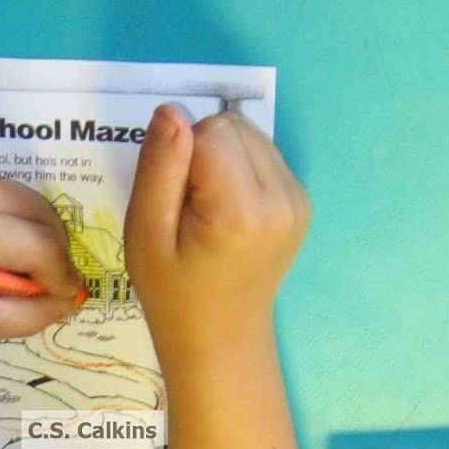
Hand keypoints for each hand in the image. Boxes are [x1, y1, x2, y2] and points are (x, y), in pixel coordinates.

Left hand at [0, 159, 84, 349]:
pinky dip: (12, 222)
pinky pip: (1, 193)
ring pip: (25, 200)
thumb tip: (68, 301)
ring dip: (36, 236)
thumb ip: (25, 314)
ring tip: (23, 275)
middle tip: (49, 290)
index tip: (68, 301)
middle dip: (55, 254)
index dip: (62, 277)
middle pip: (41, 214)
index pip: (41, 245)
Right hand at [124, 106, 310, 371]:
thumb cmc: (172, 292)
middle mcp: (282, 198)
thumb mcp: (146, 233)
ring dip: (221, 160)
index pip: (209, 131)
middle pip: (233, 126)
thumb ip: (159, 169)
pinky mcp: (301, 200)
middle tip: (188, 208)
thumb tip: (171, 111)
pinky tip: (228, 212)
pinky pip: (262, 154)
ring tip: (208, 212)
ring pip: (248, 134)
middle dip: (202, 154)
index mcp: (243, 211)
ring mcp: (298, 199)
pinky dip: (238, 171)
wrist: (220, 337)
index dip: (179, 157)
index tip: (174, 202)